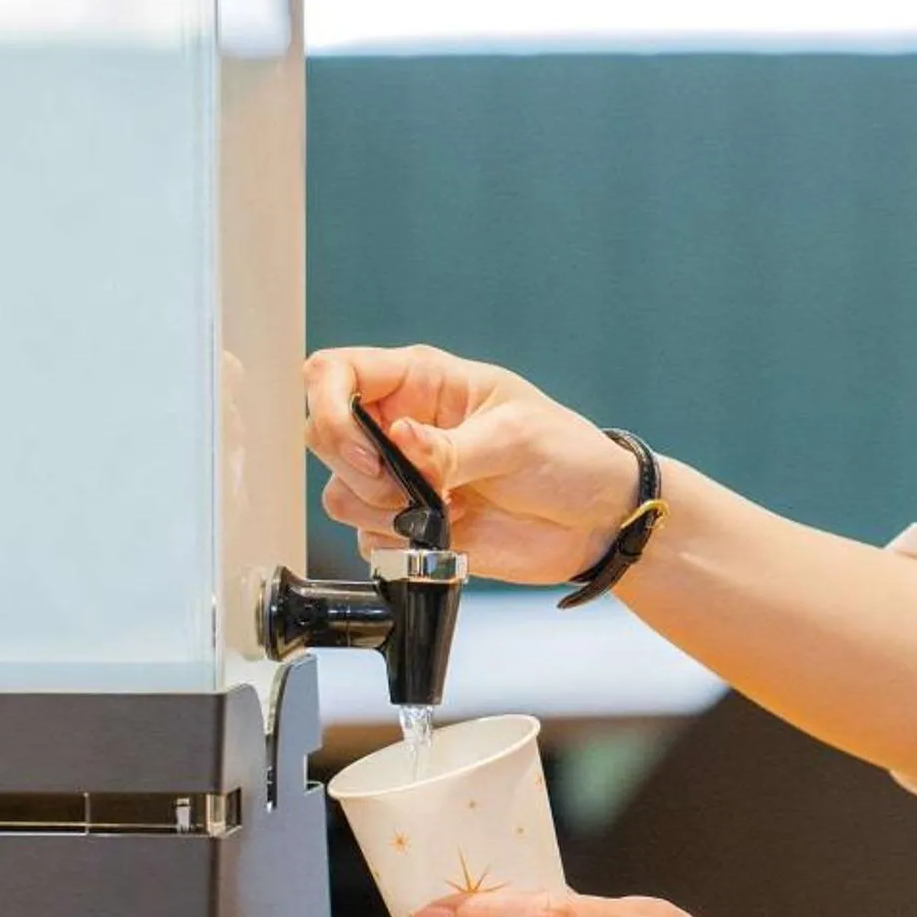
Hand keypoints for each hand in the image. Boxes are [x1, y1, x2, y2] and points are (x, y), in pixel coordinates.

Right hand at [305, 344, 637, 586]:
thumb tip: (398, 440)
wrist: (594, 520)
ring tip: (446, 510)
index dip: (331, 408)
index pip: (335, 372)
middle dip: (357, 470)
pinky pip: (367, 537)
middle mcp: (399, 424)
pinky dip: (399, 544)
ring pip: (340, 492)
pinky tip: (450, 534)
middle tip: (412, 488)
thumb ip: (451, 446)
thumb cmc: (566, 456)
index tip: (370, 452)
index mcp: (423, 381)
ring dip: (380, 511)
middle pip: (322, 435)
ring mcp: (401, 477)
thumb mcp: (516, 438)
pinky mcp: (408, 525)